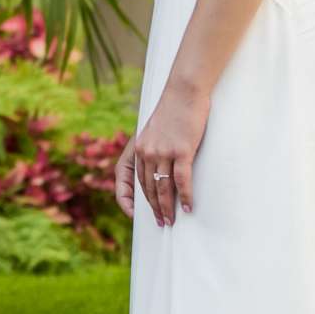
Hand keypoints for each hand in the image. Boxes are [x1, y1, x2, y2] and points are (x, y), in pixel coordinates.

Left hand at [119, 88, 208, 227]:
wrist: (184, 91)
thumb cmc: (173, 110)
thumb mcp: (155, 130)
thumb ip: (153, 147)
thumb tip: (157, 166)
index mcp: (137, 147)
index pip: (126, 178)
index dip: (126, 198)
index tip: (132, 213)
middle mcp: (146, 151)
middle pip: (147, 187)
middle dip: (153, 208)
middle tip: (161, 222)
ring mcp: (163, 151)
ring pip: (162, 187)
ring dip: (167, 207)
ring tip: (172, 220)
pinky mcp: (181, 151)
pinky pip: (181, 180)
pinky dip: (186, 196)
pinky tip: (188, 207)